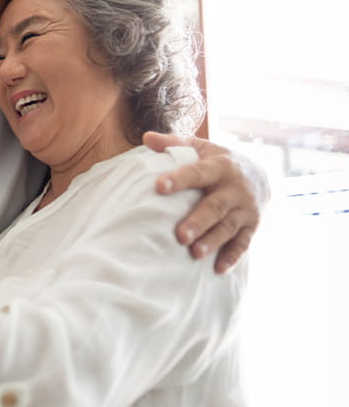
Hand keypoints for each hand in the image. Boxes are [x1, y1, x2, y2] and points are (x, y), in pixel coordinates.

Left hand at [143, 132, 269, 272]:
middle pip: (215, 206)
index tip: (159, 187)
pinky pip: (243, 243)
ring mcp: (245, 210)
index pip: (197, 173)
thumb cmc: (218, 162)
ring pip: (228, 227)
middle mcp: (234, 189)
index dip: (179, 179)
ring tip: (195, 253)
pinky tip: (218, 269)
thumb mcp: (201, 147)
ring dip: (213, 240)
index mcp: (219, 167)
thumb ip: (174, 143)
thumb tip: (146, 137)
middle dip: (198, 221)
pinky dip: (232, 256)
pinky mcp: (252, 226)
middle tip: (179, 235)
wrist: (262, 174)